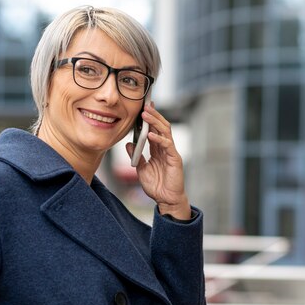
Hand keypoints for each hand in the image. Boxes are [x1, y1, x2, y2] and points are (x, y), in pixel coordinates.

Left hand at [125, 103, 190, 219]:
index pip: (154, 130)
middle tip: (145, 105)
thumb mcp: (140, 170)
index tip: (143, 108)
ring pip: (165, 132)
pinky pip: (167, 146)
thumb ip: (136, 156)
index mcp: (157, 150)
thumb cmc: (156, 187)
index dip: (149, 119)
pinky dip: (159, 139)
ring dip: (156, 122)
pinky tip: (151, 135)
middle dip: (153, 115)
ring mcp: (171, 153)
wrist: (166, 200)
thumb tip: (128, 144)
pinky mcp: (175, 159)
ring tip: (147, 114)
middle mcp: (165, 149)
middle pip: (161, 126)